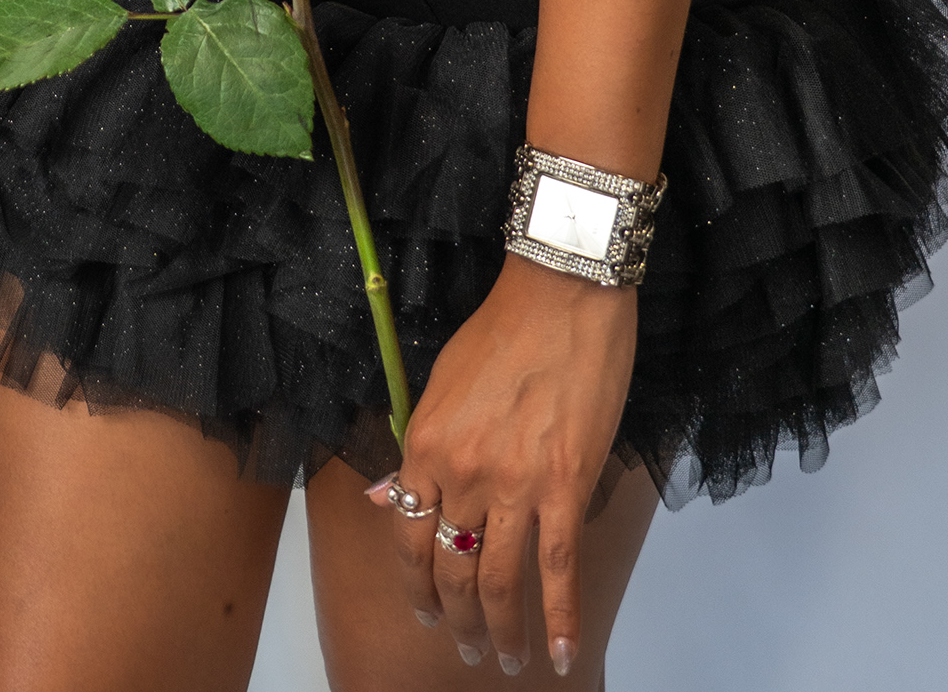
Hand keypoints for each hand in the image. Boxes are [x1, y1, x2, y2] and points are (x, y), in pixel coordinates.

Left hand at [370, 257, 636, 675]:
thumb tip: (382, 494)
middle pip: (449, 569)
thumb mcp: (441, 383)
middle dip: (454, 620)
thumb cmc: (503, 327)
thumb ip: (416, 446)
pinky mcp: (565, 486)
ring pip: (497, 581)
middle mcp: (463, 474)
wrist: (562, 292)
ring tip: (505, 657)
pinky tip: (560, 652)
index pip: (405, 535)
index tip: (423, 610)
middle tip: (465, 648)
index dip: (412, 584)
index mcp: (426, 445)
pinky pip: (558, 568)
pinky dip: (560, 618)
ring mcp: (515, 485)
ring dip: (500, 631)